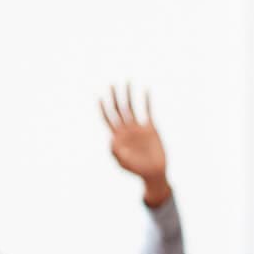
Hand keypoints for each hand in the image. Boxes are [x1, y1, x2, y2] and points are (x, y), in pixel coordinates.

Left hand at [100, 85, 169, 205]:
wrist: (153, 172)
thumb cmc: (136, 169)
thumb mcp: (123, 162)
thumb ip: (115, 152)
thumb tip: (111, 140)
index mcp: (118, 136)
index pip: (108, 118)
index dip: (103, 108)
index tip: (99, 97)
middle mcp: (126, 129)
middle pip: (118, 109)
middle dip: (114, 97)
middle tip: (111, 84)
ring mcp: (138, 127)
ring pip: (131, 107)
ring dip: (128, 95)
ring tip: (127, 81)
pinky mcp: (150, 128)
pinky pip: (147, 111)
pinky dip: (146, 101)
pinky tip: (146, 90)